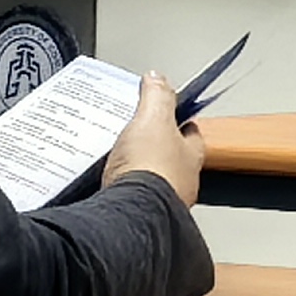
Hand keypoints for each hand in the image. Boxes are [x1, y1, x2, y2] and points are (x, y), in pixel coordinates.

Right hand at [104, 71, 203, 208]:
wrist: (131, 214)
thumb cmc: (150, 169)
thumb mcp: (153, 119)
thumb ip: (157, 97)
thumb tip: (158, 79)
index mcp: (191, 156)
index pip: (190, 133)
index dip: (180, 120)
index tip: (169, 111)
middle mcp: (181, 182)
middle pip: (170, 158)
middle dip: (155, 148)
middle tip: (136, 138)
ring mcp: (162, 202)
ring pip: (152, 181)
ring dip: (137, 173)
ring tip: (114, 162)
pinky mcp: (139, 216)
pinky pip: (130, 200)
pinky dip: (120, 192)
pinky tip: (105, 187)